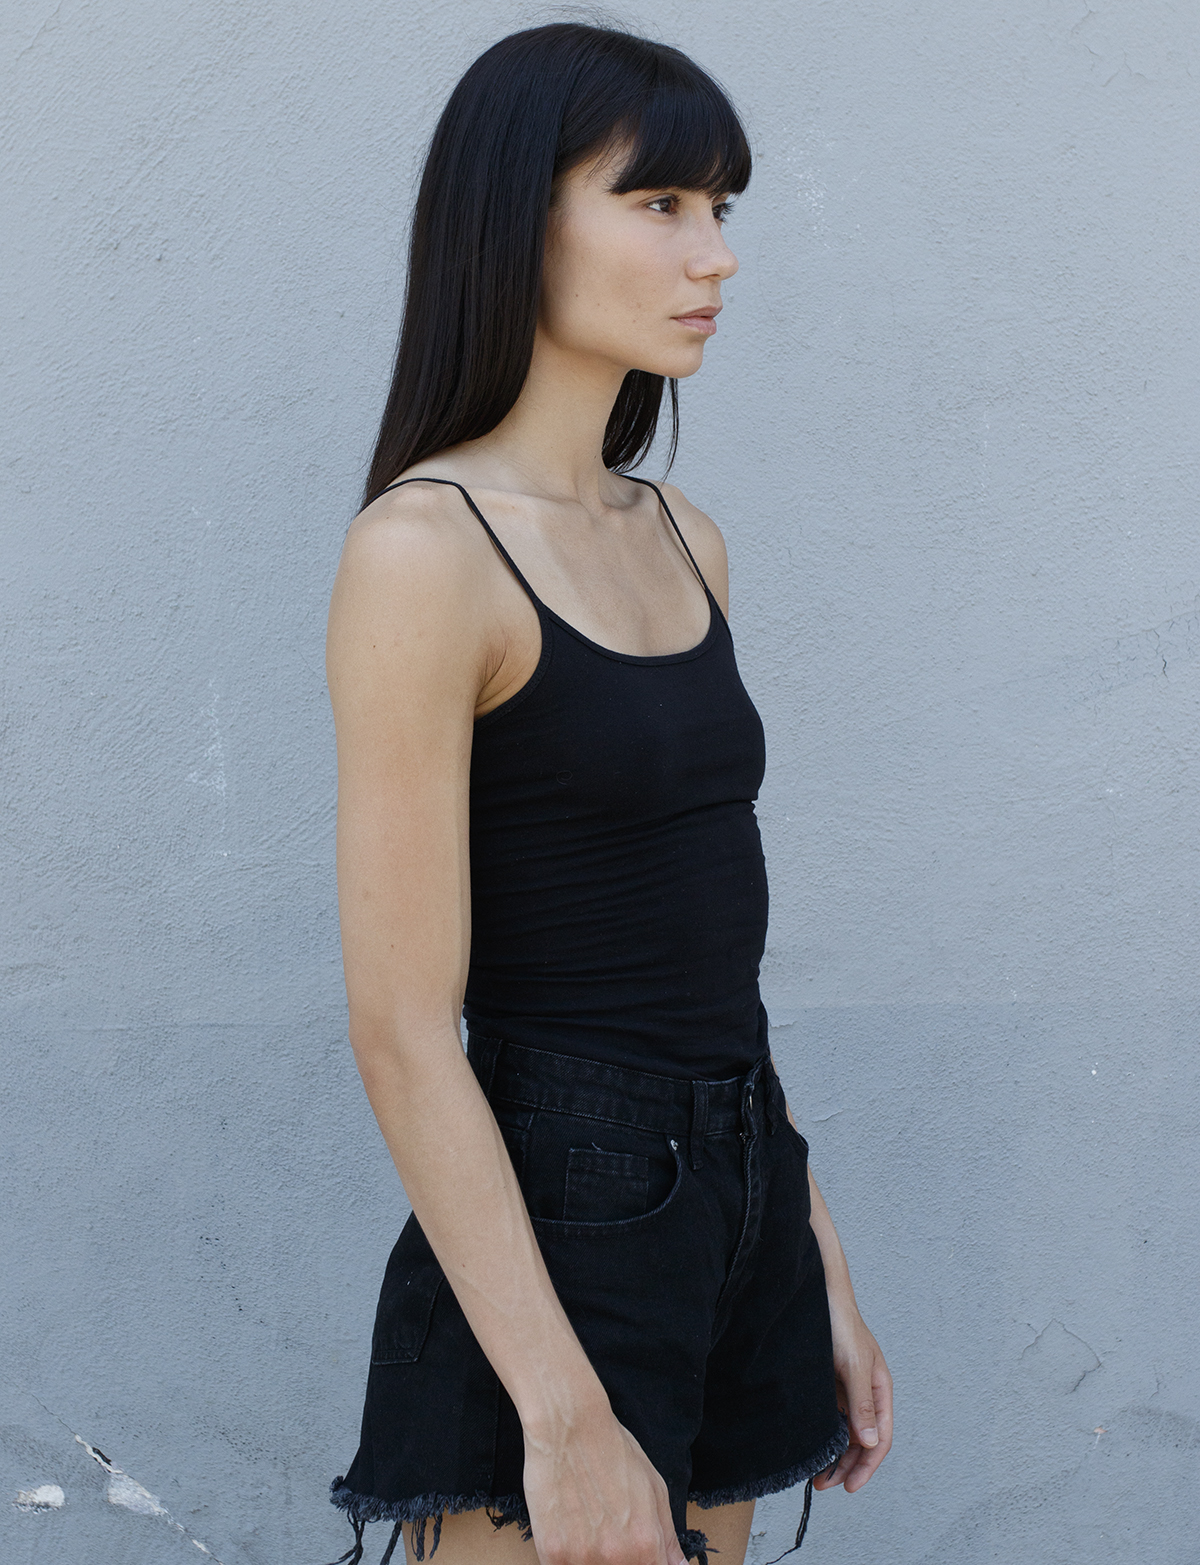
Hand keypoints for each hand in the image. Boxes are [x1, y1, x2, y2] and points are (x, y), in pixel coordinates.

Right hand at [523, 1404, 685, 1564]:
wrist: (569, 1426)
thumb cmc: (613, 1451)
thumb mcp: (654, 1488)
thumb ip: (667, 1537)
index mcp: (646, 1544)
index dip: (646, 1564)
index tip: (638, 1555)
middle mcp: (616, 1557)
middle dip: (619, 1560)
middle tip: (608, 1533)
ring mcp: (581, 1558)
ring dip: (592, 1558)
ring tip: (588, 1526)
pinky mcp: (551, 1553)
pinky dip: (568, 1556)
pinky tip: (569, 1528)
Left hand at [813, 1301, 892, 1493]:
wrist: (817, 1295)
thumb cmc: (841, 1323)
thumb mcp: (854, 1365)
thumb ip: (863, 1404)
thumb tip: (871, 1441)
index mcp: (880, 1388)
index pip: (881, 1436)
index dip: (867, 1464)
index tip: (850, 1485)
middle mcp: (864, 1392)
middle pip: (862, 1439)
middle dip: (848, 1465)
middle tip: (826, 1484)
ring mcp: (846, 1389)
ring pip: (845, 1431)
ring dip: (835, 1454)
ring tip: (818, 1474)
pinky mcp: (828, 1384)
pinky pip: (831, 1417)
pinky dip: (826, 1434)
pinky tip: (814, 1446)